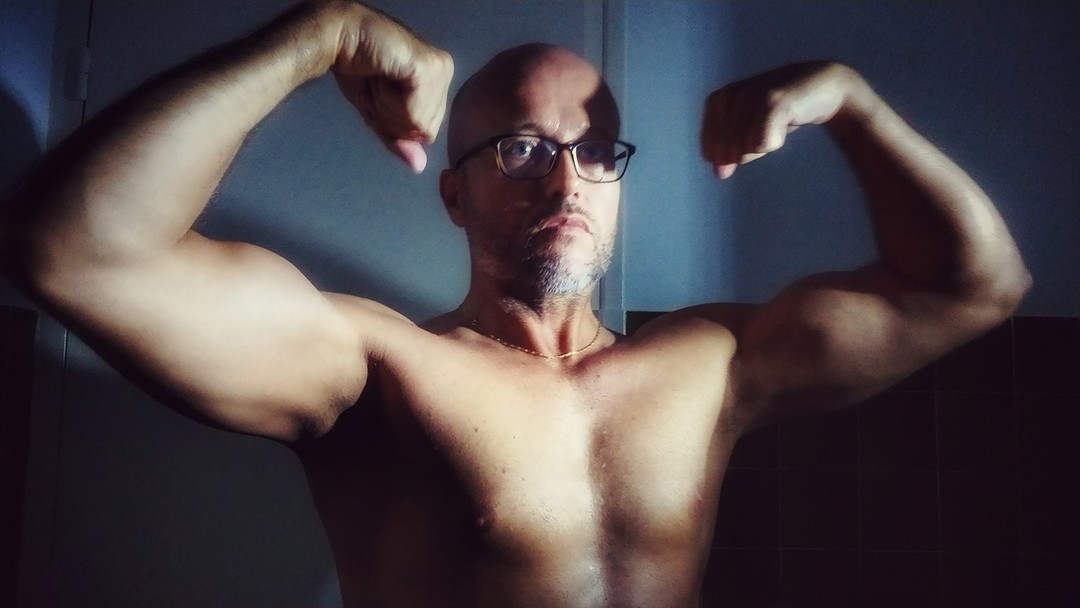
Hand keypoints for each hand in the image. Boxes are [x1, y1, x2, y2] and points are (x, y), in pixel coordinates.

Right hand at [329, 2, 453, 171]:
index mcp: (438, 81)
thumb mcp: (378, 113)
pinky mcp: (429, 68)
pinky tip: (382, 75)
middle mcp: (444, 72)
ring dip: (388, 106)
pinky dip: (388, 101)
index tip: (379, 92)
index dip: (395, 122)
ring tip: (379, 77)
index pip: (426, 132)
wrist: (337, 39)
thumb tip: (419, 167)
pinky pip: (413, 114)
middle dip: (392, 115)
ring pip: (418, 124)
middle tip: (377, 84)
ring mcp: (440, 69)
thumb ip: (399, 139)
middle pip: (425, 131)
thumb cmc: (355, 68)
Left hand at [700, 61, 856, 178]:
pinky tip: (785, 127)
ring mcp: (752, 96)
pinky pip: (763, 143)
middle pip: (728, 151)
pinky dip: (774, 142)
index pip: (710, 148)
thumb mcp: (750, 131)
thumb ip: (729, 150)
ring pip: (745, 149)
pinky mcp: (774, 101)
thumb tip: (719, 173)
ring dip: (764, 145)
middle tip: (768, 130)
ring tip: (777, 125)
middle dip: (748, 151)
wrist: (824, 88)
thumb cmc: (783, 112)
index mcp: (719, 99)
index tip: (750, 139)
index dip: (730, 155)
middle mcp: (732, 94)